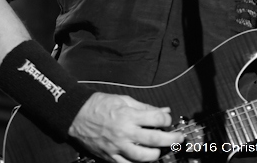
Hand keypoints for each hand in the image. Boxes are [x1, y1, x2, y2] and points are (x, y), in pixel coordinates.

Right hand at [68, 92, 184, 162]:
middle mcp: (125, 133)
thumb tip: (163, 111)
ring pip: (144, 157)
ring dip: (156, 154)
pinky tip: (143, 157)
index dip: (167, 119)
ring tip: (159, 149)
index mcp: (128, 115)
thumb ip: (144, 107)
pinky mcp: (111, 157)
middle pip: (155, 140)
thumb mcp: (123, 99)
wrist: (76, 116)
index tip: (168, 119)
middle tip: (179, 138)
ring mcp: (118, 147)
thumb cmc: (99, 104)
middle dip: (171, 139)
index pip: (156, 119)